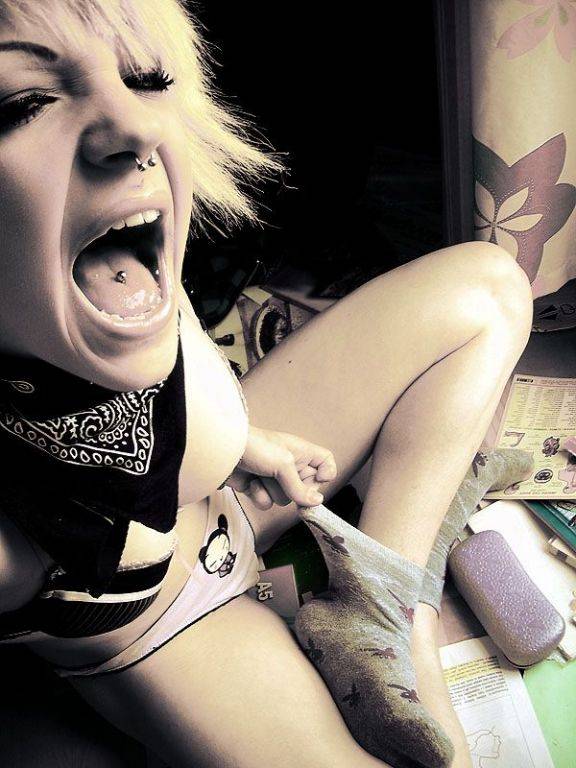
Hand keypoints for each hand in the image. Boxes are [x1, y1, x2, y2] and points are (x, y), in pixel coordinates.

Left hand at [223, 425, 337, 509]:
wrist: (223, 451)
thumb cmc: (256, 446)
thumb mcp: (284, 464)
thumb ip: (300, 487)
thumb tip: (316, 502)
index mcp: (302, 452)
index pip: (326, 462)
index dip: (326, 473)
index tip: (318, 480)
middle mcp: (291, 465)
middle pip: (306, 488)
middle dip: (293, 488)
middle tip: (283, 479)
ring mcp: (274, 477)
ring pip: (286, 499)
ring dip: (272, 490)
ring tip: (261, 475)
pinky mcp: (258, 487)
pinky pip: (268, 503)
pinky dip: (259, 495)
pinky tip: (251, 483)